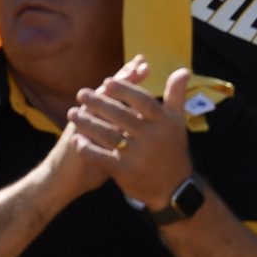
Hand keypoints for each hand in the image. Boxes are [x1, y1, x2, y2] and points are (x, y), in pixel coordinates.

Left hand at [68, 57, 195, 206]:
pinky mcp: (125, 172)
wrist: (173, 187)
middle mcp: (151, 137)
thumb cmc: (172, 148)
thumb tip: (183, 69)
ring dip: (88, 123)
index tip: (107, 82)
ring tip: (73, 113)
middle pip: (121, 116)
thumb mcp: (178, 121)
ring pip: (108, 135)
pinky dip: (87, 149)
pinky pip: (102, 158)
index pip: (142, 100)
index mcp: (164, 122)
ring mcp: (137, 155)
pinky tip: (75, 139)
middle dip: (99, 103)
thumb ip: (176, 94)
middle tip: (81, 93)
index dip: (125, 90)